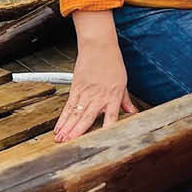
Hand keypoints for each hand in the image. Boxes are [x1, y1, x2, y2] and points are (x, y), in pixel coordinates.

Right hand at [55, 11, 137, 142]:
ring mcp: (86, 93)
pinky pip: (69, 106)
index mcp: (113, 96)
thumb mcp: (123, 82)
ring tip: (61, 140)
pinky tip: (59, 127)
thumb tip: (132, 112)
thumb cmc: (112, 63)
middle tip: (70, 145)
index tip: (101, 140)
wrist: (99, 46)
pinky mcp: (76, 88)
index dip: (106, 129)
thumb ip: (125, 100)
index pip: (111, 117)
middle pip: (87, 117)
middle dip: (78, 132)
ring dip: (67, 128)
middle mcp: (99, 96)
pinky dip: (63, 118)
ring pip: (75, 114)